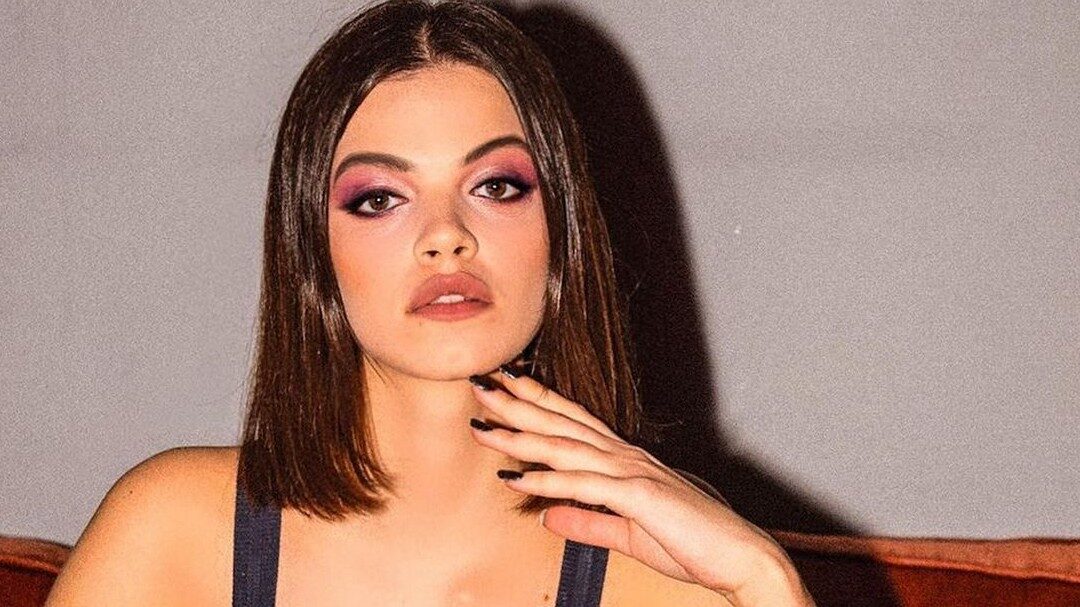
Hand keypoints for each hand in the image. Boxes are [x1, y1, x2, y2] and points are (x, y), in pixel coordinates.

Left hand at [468, 368, 813, 605]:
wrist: (741, 557)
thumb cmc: (693, 544)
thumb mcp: (627, 534)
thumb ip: (587, 522)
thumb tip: (546, 517)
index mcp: (626, 463)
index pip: (574, 424)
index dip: (539, 402)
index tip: (507, 388)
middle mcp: (627, 458)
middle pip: (562, 424)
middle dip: (519, 404)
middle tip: (481, 385)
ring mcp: (633, 473)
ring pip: (565, 447)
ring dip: (521, 435)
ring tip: (484, 425)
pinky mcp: (640, 497)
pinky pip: (585, 486)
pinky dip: (548, 480)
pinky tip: (516, 477)